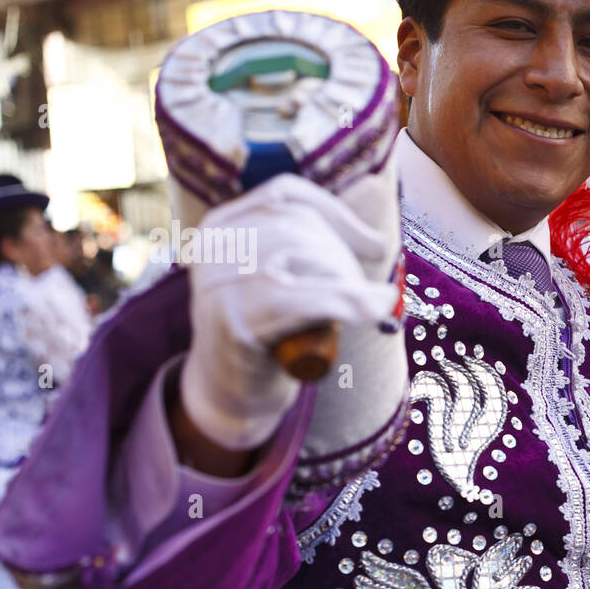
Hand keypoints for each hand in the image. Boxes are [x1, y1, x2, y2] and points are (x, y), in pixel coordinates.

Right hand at [180, 174, 399, 451]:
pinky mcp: (232, 321)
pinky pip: (303, 299)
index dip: (338, 215)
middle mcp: (211, 248)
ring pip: (304, 259)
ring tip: (373, 308)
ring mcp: (217, 284)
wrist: (230, 393)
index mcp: (220, 225)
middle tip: (370, 296)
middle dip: (346, 259)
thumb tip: (378, 243)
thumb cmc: (270, 331)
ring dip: (351, 283)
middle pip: (299, 228)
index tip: (376, 247)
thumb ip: (308, 248)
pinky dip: (348, 302)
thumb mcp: (281, 279)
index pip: (285, 195)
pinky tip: (375, 310)